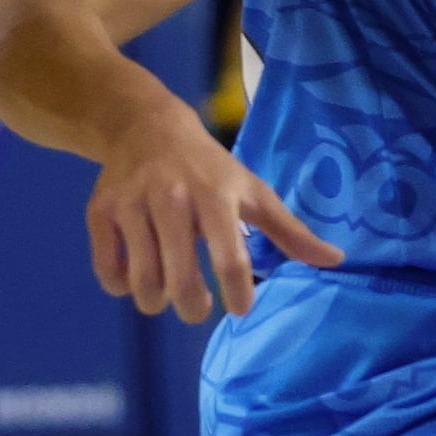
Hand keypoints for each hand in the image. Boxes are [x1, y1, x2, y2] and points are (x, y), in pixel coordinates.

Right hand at [83, 101, 340, 318]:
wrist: (145, 127)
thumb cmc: (209, 167)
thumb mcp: (253, 191)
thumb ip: (290, 231)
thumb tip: (335, 261)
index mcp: (216, 196)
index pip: (230, 257)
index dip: (237, 293)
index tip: (240, 309)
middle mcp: (172, 200)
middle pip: (180, 280)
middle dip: (192, 307)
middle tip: (198, 308)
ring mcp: (132, 206)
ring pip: (142, 281)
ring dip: (156, 301)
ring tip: (167, 297)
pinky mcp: (101, 212)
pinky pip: (107, 270)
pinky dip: (120, 286)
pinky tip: (135, 279)